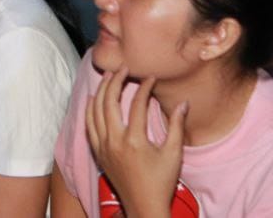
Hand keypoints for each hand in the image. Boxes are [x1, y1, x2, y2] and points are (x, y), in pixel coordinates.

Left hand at [85, 67, 185, 217]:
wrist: (143, 206)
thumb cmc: (161, 182)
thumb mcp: (173, 154)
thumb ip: (176, 127)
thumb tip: (183, 103)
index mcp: (135, 140)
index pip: (137, 104)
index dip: (144, 87)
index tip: (150, 77)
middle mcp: (114, 141)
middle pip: (109, 101)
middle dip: (115, 81)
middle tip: (122, 68)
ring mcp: (102, 146)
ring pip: (95, 110)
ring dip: (100, 91)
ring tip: (108, 76)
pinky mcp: (97, 151)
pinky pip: (89, 124)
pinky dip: (90, 109)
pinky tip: (94, 98)